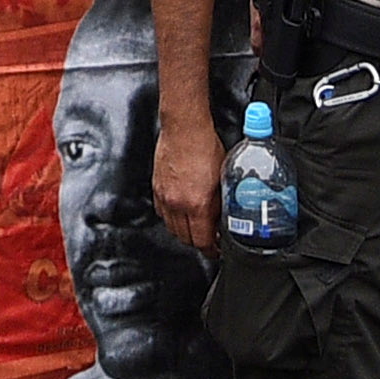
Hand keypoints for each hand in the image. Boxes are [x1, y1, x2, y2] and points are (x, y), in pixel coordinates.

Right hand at [154, 106, 225, 255]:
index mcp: (197, 204)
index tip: (217, 251)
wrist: (184, 127)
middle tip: (209, 240)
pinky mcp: (156, 187)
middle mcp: (178, 204)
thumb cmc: (205, 146)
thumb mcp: (223, 178)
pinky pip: (162, 212)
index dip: (211, 250)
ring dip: (184, 231)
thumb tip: (223, 217)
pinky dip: (171, 218)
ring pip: (172, 227)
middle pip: (185, 238)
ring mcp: (165, 196)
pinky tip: (180, 211)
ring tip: (196, 227)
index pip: (202, 241)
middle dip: (198, 243)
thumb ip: (221, 203)